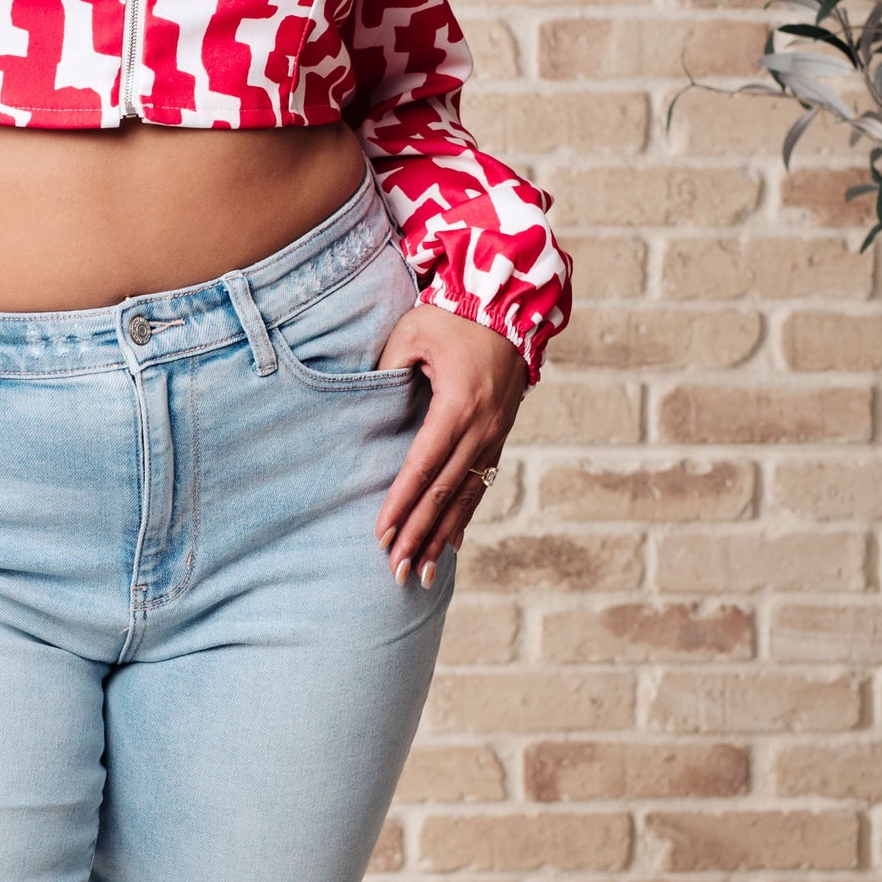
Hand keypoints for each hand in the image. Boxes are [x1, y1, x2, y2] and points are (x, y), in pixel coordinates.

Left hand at [373, 301, 526, 586]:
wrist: (510, 306)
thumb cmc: (453, 317)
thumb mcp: (413, 332)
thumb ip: (388, 368)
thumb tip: (371, 405)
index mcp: (458, 406)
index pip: (422, 467)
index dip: (401, 504)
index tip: (382, 536)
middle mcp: (482, 429)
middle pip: (444, 493)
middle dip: (419, 536)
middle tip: (396, 573)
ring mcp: (496, 436)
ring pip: (466, 497)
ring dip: (441, 537)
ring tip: (422, 574)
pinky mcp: (500, 436)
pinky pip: (481, 485)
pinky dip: (464, 517)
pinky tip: (451, 545)